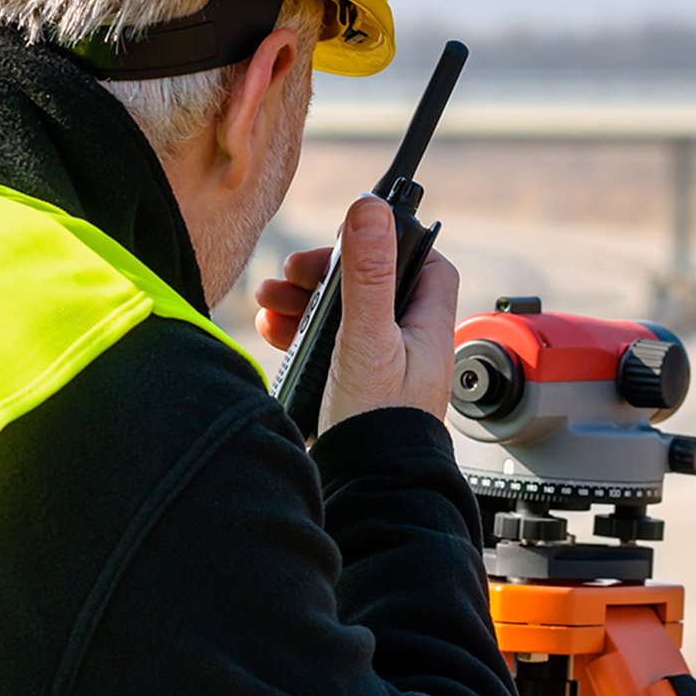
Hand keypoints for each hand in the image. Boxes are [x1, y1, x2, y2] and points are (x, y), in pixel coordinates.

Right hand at [254, 196, 459, 426]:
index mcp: (426, 324)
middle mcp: (409, 342)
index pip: (423, 262)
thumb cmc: (380, 422)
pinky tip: (273, 330)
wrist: (369, 487)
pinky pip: (328, 346)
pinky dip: (300, 332)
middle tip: (292, 271)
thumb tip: (371, 208)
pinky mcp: (354, 386)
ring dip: (306, 300)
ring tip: (269, 299)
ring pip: (344, 315)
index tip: (349, 238)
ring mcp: (383, 365)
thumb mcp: (368, 337)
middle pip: (373, 285)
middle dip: (327, 273)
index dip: (387, 243)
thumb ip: (367, 274)